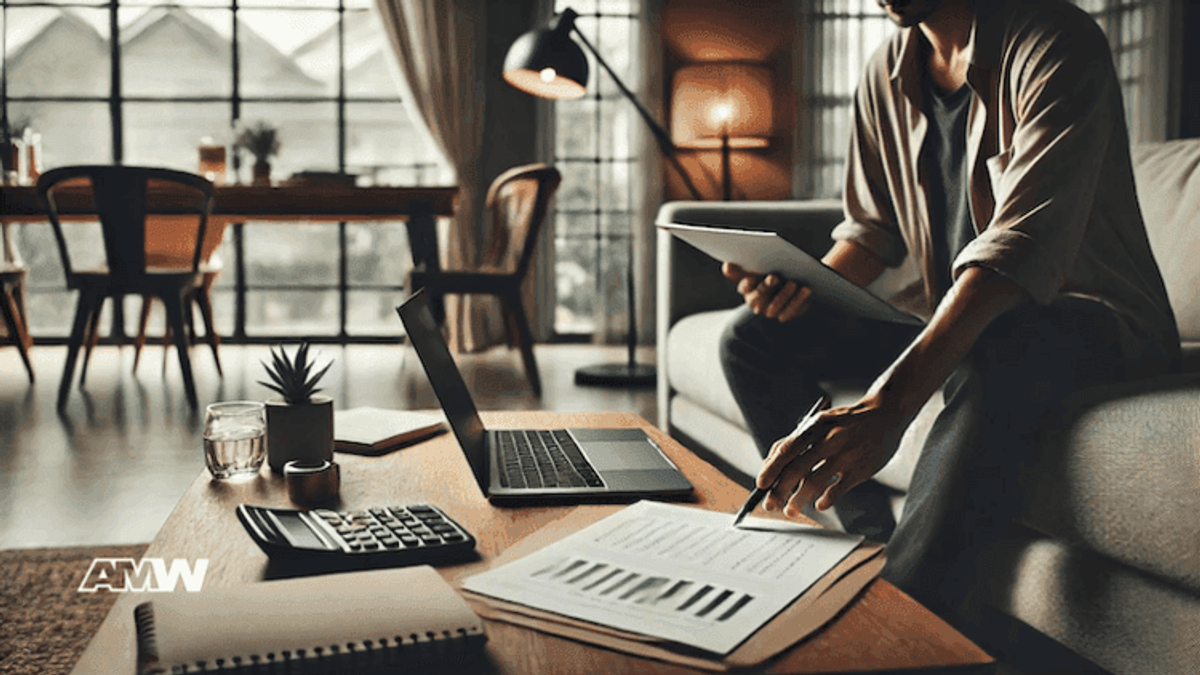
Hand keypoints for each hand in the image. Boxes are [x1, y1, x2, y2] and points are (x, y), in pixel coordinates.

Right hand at [722, 262, 812, 322]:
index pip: (743, 288)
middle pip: (756, 299)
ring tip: (793, 282)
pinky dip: (798, 301)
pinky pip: (790, 313)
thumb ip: (743, 267)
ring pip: (773, 308)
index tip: (752, 275)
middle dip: (764, 288)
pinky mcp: (786, 315)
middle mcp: (756, 304)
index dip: (747, 283)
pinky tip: (806, 289)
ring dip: (783, 295)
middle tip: (774, 277)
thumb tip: (727, 266)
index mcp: (747, 290)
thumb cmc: (773, 270)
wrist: (796, 278)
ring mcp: (771, 311)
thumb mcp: (759, 266)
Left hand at [756, 394, 908, 516]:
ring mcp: (846, 455)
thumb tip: (771, 462)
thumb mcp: (820, 422)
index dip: (771, 469)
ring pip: (814, 483)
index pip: (786, 450)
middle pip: (796, 470)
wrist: (885, 414)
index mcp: (815, 427)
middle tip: (770, 505)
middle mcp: (829, 440)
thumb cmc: (845, 421)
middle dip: (779, 491)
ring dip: (798, 500)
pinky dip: (825, 500)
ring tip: (790, 510)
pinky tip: (819, 505)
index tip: (760, 485)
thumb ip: (797, 440)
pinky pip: (837, 490)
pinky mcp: (861, 469)